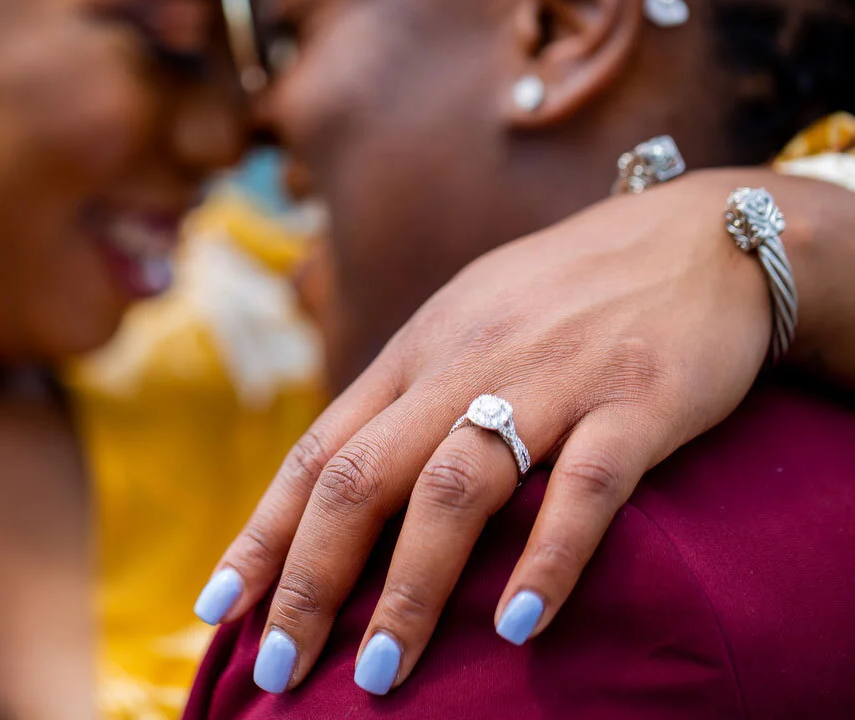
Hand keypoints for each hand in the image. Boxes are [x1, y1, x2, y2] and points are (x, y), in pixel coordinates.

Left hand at [193, 172, 776, 694]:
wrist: (694, 239)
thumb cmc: (561, 297)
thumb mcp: (461, 329)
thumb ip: (405, 400)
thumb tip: (340, 485)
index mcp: (414, 358)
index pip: (317, 455)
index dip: (263, 535)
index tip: (217, 609)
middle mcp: (463, 368)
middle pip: (362, 478)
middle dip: (310, 580)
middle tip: (278, 669)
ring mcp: (549, 382)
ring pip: (456, 488)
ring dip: (411, 587)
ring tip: (380, 671)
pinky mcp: (636, 400)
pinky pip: (586, 487)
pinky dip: (547, 558)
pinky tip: (518, 626)